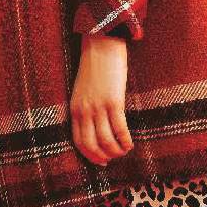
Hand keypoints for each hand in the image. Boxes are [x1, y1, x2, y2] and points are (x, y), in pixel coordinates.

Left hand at [70, 33, 134, 164]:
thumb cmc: (95, 66)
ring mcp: (98, 107)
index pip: (78, 141)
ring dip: (116, 151)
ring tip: (124, 151)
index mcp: (75, 109)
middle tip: (114, 159)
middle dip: (103, 157)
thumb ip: (86, 108)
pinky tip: (130, 144)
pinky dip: (125, 141)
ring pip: (106, 140)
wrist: (101, 44)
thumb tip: (97, 126)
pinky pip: (120, 129)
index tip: (101, 161)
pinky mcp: (114, 101)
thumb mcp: (83, 90)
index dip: (90, 155)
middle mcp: (84, 111)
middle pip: (91, 145)